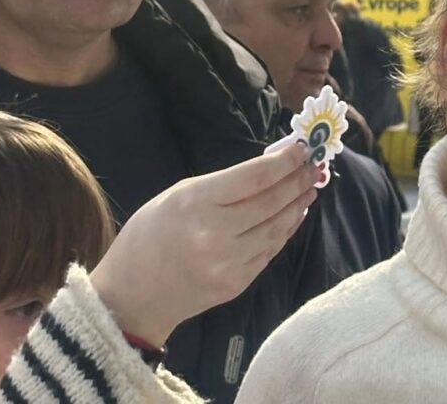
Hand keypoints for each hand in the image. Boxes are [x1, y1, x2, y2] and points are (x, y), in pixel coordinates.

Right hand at [90, 142, 318, 346]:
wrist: (132, 296)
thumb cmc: (148, 236)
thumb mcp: (175, 197)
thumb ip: (220, 186)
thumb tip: (266, 171)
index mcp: (195, 203)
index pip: (254, 178)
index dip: (284, 163)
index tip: (302, 150)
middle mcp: (215, 234)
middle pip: (271, 202)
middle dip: (297, 181)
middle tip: (314, 166)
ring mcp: (228, 263)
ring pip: (276, 228)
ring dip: (297, 205)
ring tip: (309, 188)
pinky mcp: (237, 284)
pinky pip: (269, 251)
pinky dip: (285, 231)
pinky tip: (293, 215)